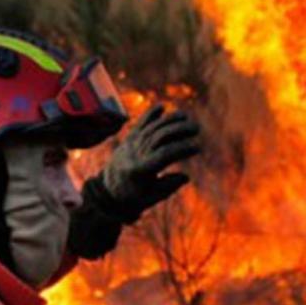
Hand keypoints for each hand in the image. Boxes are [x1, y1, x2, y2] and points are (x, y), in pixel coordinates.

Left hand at [100, 104, 200, 219]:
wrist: (108, 190)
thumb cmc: (134, 197)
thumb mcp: (152, 197)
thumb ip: (169, 186)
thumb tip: (185, 177)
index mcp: (141, 171)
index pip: (164, 155)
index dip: (182, 149)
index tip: (198, 147)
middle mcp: (134, 155)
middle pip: (159, 137)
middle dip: (179, 130)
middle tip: (196, 128)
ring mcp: (130, 145)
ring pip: (151, 128)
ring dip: (169, 120)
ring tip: (186, 117)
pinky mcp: (127, 139)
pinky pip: (139, 124)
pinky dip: (149, 115)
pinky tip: (162, 106)